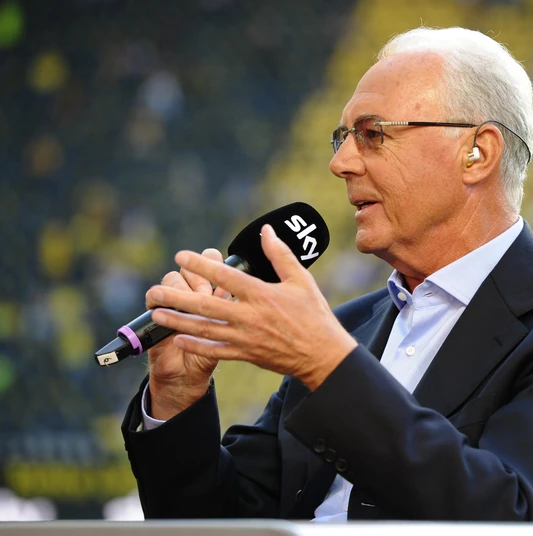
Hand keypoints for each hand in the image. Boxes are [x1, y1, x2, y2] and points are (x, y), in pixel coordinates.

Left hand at [146, 225, 357, 390]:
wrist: (322, 354)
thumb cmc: (314, 314)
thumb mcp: (301, 279)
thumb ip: (280, 254)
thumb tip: (267, 230)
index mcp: (262, 294)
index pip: (225, 276)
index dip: (201, 265)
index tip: (181, 256)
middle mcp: (249, 316)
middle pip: (205, 304)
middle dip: (177, 296)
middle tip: (154, 290)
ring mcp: (245, 337)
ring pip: (204, 328)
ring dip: (178, 320)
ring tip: (157, 313)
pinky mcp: (246, 354)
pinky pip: (215, 350)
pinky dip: (195, 345)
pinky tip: (178, 338)